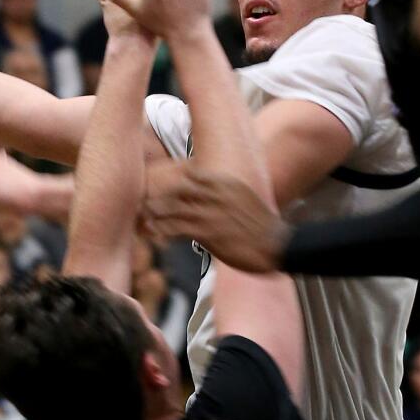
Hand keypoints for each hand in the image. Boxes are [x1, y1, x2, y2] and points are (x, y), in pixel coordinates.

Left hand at [145, 167, 287, 272]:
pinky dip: (161, 230)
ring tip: (142, 217)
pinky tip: (152, 233)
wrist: (276, 244)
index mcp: (224, 182)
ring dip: (155, 213)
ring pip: (172, 208)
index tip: (160, 187)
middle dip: (160, 195)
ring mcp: (209, 212)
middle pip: (176, 189)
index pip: (190, 175)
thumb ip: (226, 193)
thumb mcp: (244, 198)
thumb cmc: (261, 226)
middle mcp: (214, 194)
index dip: (173, 182)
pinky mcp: (205, 232)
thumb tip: (214, 194)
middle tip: (144, 201)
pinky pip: (176, 228)